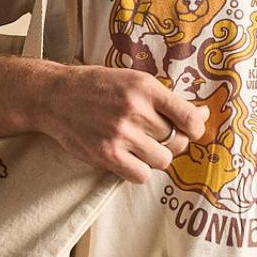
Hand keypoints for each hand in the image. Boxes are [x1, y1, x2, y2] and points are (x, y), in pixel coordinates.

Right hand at [38, 64, 207, 182]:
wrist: (55, 96)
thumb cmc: (97, 87)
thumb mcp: (132, 80)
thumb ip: (165, 99)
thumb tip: (202, 116)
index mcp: (145, 87)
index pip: (189, 118)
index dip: (196, 128)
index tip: (191, 129)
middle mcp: (134, 110)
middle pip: (176, 141)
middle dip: (171, 141)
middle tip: (156, 135)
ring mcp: (120, 134)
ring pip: (162, 160)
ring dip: (155, 156)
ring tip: (140, 146)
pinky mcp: (106, 155)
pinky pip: (141, 175)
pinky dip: (139, 170)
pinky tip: (129, 158)